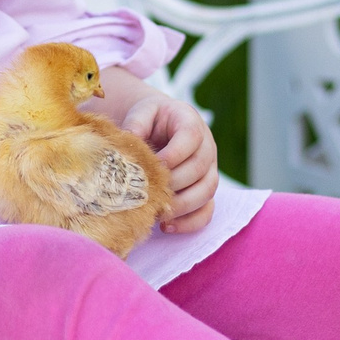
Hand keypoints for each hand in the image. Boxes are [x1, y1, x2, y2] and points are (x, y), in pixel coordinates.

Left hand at [99, 72, 219, 235]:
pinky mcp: (205, 190)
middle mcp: (206, 147)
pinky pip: (207, 211)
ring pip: (207, 191)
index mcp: (191, 123)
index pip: (191, 137)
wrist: (158, 126)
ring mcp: (209, 170)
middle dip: (173, 184)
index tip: (152, 167)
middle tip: (149, 193)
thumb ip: (136, 123)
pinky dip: (189, 222)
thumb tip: (129, 140)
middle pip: (199, 169)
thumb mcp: (142, 113)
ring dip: (182, 206)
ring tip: (157, 213)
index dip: (173, 154)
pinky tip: (166, 226)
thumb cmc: (149, 119)